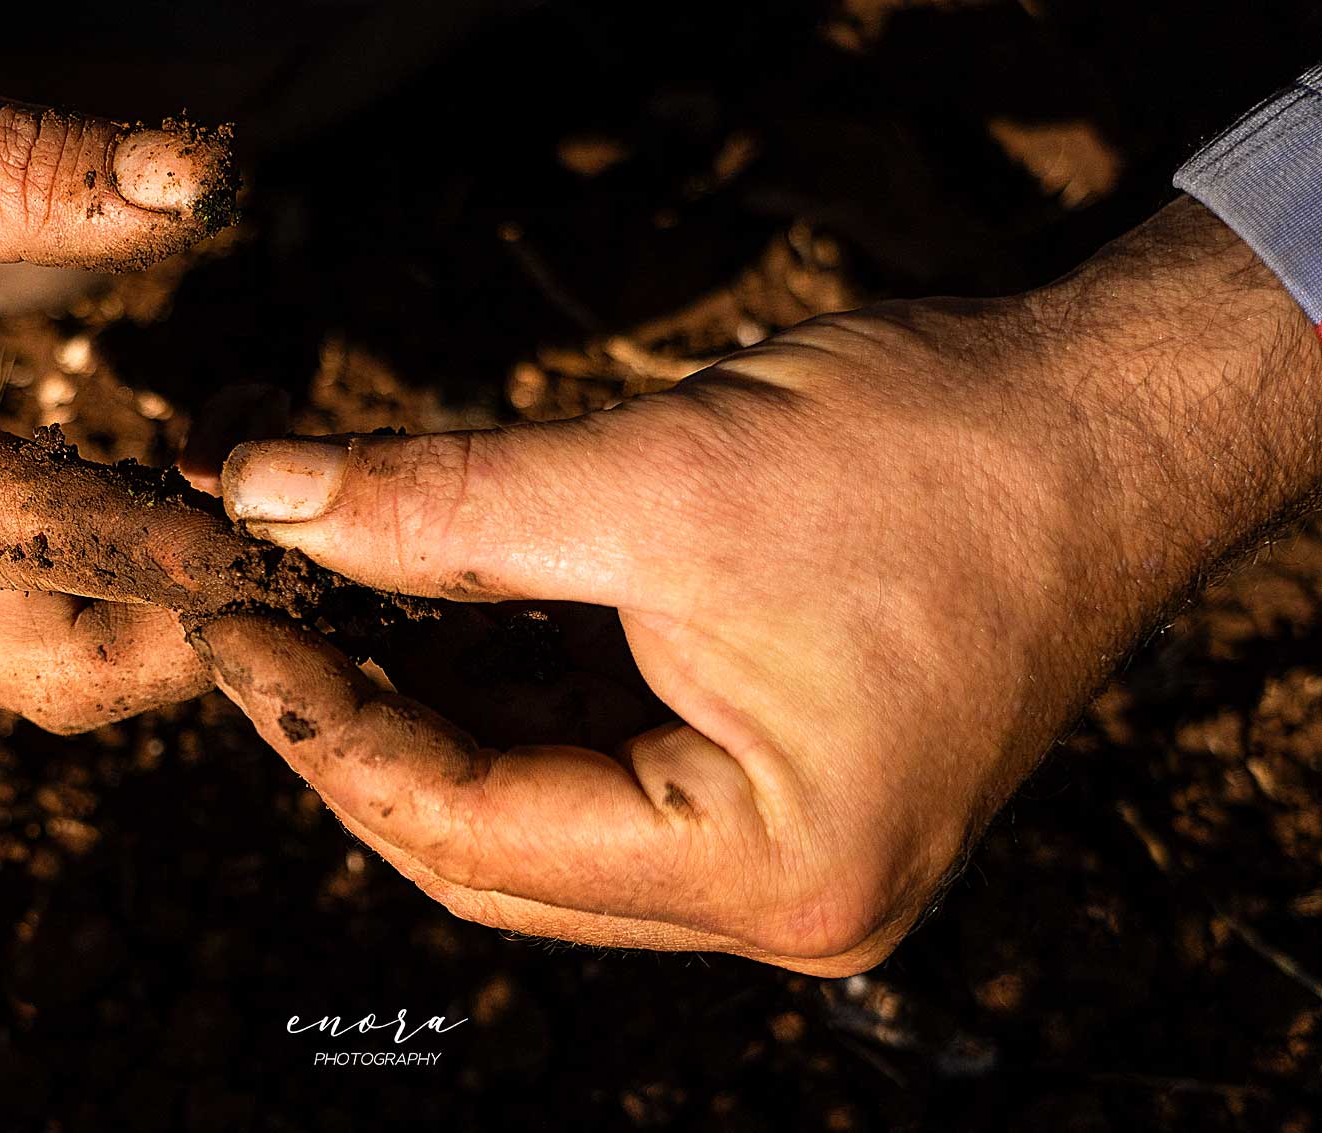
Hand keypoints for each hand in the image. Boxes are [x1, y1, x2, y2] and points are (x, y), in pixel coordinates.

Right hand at [0, 32, 237, 731]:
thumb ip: (28, 164)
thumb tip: (205, 185)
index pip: (13, 538)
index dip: (159, 549)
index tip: (280, 545)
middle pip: (44, 666)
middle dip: (186, 635)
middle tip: (309, 560)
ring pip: (52, 661)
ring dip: (174, 618)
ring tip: (272, 515)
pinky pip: (43, 611)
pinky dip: (139, 584)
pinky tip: (210, 502)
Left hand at [193, 199, 1321, 973]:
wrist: (1118, 427)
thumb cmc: (939, 455)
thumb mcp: (665, 475)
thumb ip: (446, 503)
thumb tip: (263, 498)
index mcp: (772, 867)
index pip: (471, 830)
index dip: (323, 728)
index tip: (230, 627)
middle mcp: (789, 907)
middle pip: (497, 857)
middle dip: (363, 742)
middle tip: (261, 628)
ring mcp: (794, 865)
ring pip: (545, 829)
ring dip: (431, 729)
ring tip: (327, 623)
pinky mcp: (793, 803)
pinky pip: (610, 788)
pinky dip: (514, 714)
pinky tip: (437, 634)